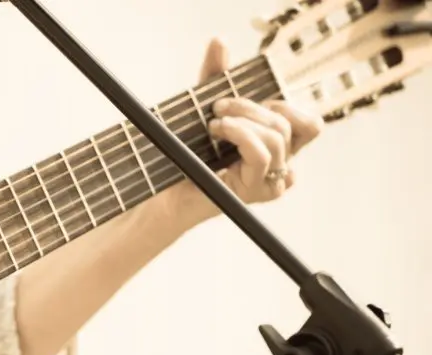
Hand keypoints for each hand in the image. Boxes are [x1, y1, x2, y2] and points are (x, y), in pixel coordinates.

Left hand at [172, 39, 324, 223]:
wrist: (167, 189)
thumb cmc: (188, 152)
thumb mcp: (204, 107)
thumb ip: (216, 75)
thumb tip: (220, 41)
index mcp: (279, 148)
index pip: (309, 125)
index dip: (285, 106)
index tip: (247, 103)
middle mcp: (282, 167)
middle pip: (288, 125)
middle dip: (250, 107)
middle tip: (218, 107)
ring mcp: (272, 182)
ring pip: (277, 137)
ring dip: (243, 121)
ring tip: (215, 123)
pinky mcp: (257, 191)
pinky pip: (262, 154)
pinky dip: (241, 135)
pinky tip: (220, 132)